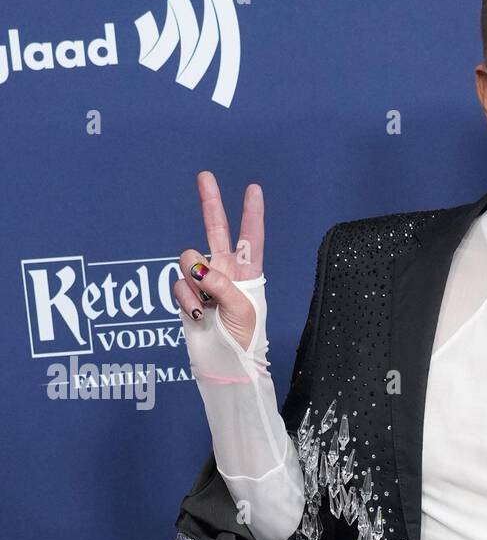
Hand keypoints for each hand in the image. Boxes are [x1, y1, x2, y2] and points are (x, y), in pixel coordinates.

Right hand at [171, 170, 264, 351]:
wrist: (226, 363)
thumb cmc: (244, 338)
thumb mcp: (242, 309)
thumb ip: (222, 284)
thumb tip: (198, 269)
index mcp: (248, 273)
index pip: (251, 237)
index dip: (251, 214)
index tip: (254, 189)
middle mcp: (225, 271)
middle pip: (216, 230)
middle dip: (210, 202)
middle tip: (205, 176)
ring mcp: (204, 281)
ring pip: (189, 259)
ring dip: (196, 280)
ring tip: (208, 305)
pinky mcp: (187, 294)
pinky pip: (179, 284)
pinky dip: (186, 298)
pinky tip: (198, 313)